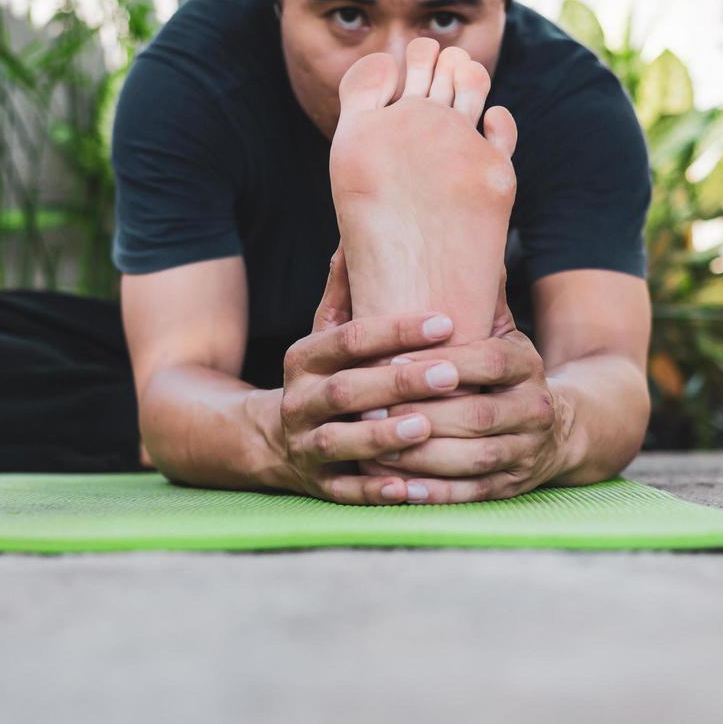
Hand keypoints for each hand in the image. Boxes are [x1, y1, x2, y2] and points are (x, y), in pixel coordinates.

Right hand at [266, 247, 474, 504]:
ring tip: (426, 424)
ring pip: (340, 441)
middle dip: (398, 381)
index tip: (446, 320)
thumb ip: (346, 292)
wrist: (271, 440)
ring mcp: (306, 446)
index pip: (349, 338)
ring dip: (382, 435)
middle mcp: (300, 401)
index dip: (395, 330)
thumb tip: (362, 232)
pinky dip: (375, 491)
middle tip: (450, 372)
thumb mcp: (326, 336)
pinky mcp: (319, 485)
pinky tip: (409, 487)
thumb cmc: (324, 377)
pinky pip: (345, 491)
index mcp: (304, 359)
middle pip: (346, 390)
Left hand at [359, 276, 578, 503]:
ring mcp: (526, 450)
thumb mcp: (494, 328)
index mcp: (525, 362)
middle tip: (369, 410)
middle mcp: (533, 406)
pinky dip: (435, 494)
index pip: (488, 359)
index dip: (440, 361)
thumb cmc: (500, 369)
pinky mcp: (511, 486)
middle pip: (476, 413)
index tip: (391, 360)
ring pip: (472, 457)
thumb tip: (441, 233)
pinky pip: (472, 493)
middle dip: (421, 413)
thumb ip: (466, 291)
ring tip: (373, 450)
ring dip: (421, 457)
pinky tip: (399, 490)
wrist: (556, 428)